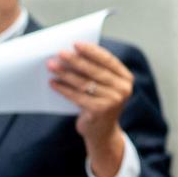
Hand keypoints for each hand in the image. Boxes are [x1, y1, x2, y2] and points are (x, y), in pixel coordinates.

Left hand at [47, 42, 131, 174]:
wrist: (102, 132)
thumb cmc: (100, 103)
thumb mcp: (105, 86)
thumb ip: (97, 71)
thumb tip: (73, 52)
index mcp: (126, 79)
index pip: (108, 60)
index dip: (92, 51)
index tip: (76, 44)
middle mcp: (123, 89)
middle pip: (95, 71)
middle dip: (75, 61)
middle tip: (60, 53)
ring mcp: (113, 101)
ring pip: (84, 83)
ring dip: (66, 73)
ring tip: (52, 66)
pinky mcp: (100, 111)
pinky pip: (77, 96)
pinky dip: (63, 89)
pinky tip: (53, 83)